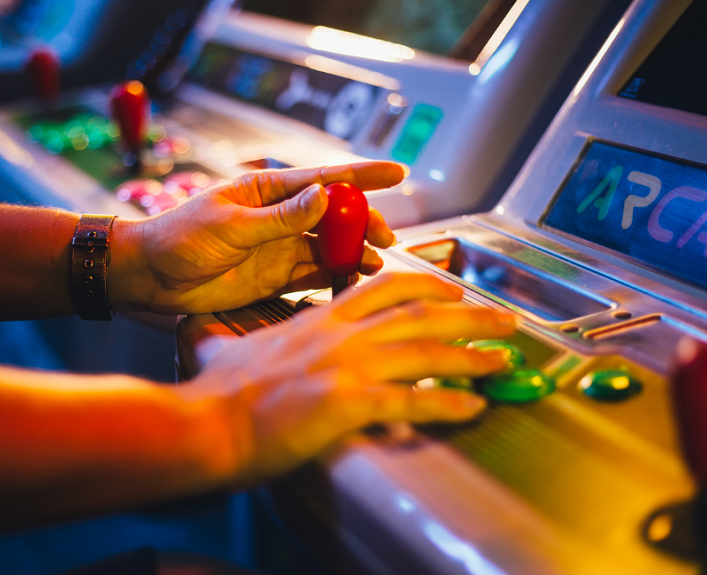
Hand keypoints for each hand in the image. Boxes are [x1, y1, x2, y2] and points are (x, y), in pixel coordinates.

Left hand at [107, 162, 402, 314]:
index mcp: (267, 191)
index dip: (362, 176)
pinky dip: (336, 277)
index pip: (323, 178)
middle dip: (363, 223)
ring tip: (375, 264)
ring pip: (329, 247)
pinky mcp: (275, 277)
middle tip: (386, 237)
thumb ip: (279, 218)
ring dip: (353, 253)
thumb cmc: (179, 238)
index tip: (397, 173)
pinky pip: (314, 275)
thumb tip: (323, 197)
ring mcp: (280, 248)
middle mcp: (280, 217)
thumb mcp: (229, 225)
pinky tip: (353, 281)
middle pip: (334, 216)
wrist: (150, 277)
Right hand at [181, 273, 516, 485]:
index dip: (427, 284)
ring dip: (472, 354)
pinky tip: (472, 407)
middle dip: (470, 314)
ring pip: (425, 349)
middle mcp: (340, 335)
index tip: (453, 289)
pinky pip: (411, 400)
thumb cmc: (218, 392)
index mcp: (320, 320)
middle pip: (419, 312)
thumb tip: (202, 332)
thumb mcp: (228, 347)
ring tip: (503, 361)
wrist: (207, 423)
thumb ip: (234, 336)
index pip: (383, 286)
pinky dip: (447, 403)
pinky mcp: (347, 404)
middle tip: (505, 320)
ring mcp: (346, 367)